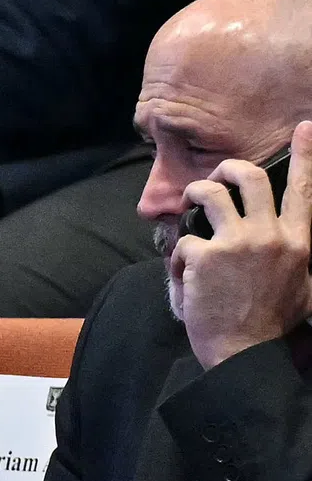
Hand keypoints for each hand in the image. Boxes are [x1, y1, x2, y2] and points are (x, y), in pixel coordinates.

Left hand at [172, 120, 311, 368]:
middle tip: (216, 177)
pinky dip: (180, 257)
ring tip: (188, 205)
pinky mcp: (205, 256)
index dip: (304, 155)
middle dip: (228, 169)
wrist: (245, 353)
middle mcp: (270, 235)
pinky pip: (185, 241)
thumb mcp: (303, 288)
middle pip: (250, 178)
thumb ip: (298, 260)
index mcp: (298, 242)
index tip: (304, 127)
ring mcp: (237, 243)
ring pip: (210, 195)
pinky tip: (184, 276)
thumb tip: (295, 249)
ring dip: (195, 194)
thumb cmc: (272, 327)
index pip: (304, 190)